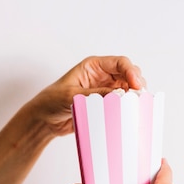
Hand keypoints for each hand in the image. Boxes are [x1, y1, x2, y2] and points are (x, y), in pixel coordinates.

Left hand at [26, 56, 145, 135]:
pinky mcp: (107, 105)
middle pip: (129, 74)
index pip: (120, 63)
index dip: (131, 72)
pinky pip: (123, 104)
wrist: (44, 120)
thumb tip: (119, 96)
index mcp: (94, 66)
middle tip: (139, 97)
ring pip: (129, 89)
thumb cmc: (52, 102)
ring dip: (135, 96)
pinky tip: (131, 113)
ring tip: (136, 106)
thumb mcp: (72, 96)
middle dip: (137, 83)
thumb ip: (95, 94)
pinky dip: (130, 107)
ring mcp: (106, 90)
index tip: (136, 85)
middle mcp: (103, 76)